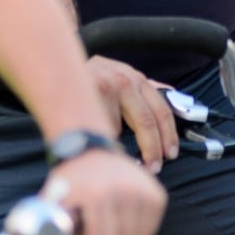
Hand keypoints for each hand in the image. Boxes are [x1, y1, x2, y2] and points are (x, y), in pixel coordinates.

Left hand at [43, 149, 167, 234]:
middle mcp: (122, 190)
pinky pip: (150, 231)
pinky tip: (125, 227)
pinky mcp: (157, 194)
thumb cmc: (74, 180)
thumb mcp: (56, 200)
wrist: (94, 152)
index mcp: (95, 193)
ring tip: (110, 233)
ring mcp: (142, 191)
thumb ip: (59, 231)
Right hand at [85, 55, 179, 172]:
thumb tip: (174, 100)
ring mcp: (108, 83)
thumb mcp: (120, 80)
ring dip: (116, 143)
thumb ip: (142, 93)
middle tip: (153, 167)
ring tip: (109, 149)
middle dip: (151, 148)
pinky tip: (90, 132)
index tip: (170, 154)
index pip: (162, 108)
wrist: (60, 67)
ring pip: (120, 128)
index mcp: (137, 78)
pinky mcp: (92, 90)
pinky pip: (99, 125)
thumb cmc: (93, 80)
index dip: (168, 134)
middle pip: (147, 120)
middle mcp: (126, 78)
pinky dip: (97, 134)